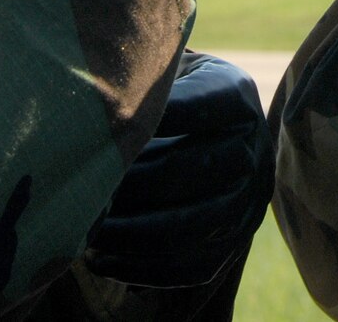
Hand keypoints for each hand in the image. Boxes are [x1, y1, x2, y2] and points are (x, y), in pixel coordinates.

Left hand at [85, 51, 271, 289]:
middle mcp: (253, 151)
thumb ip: (142, 78)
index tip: (108, 124)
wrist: (207, 137)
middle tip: (84, 187)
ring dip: (130, 232)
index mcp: (237, 97)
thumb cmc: (167, 95)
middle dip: (132, 183)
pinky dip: (139, 268)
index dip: (159, 115)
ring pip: (189, 226)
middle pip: (193, 169)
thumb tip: (99, 102)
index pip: (203, 104)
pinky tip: (98, 258)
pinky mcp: (231, 246)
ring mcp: (248, 204)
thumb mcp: (167, 70)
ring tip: (85, 230)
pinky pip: (188, 267)